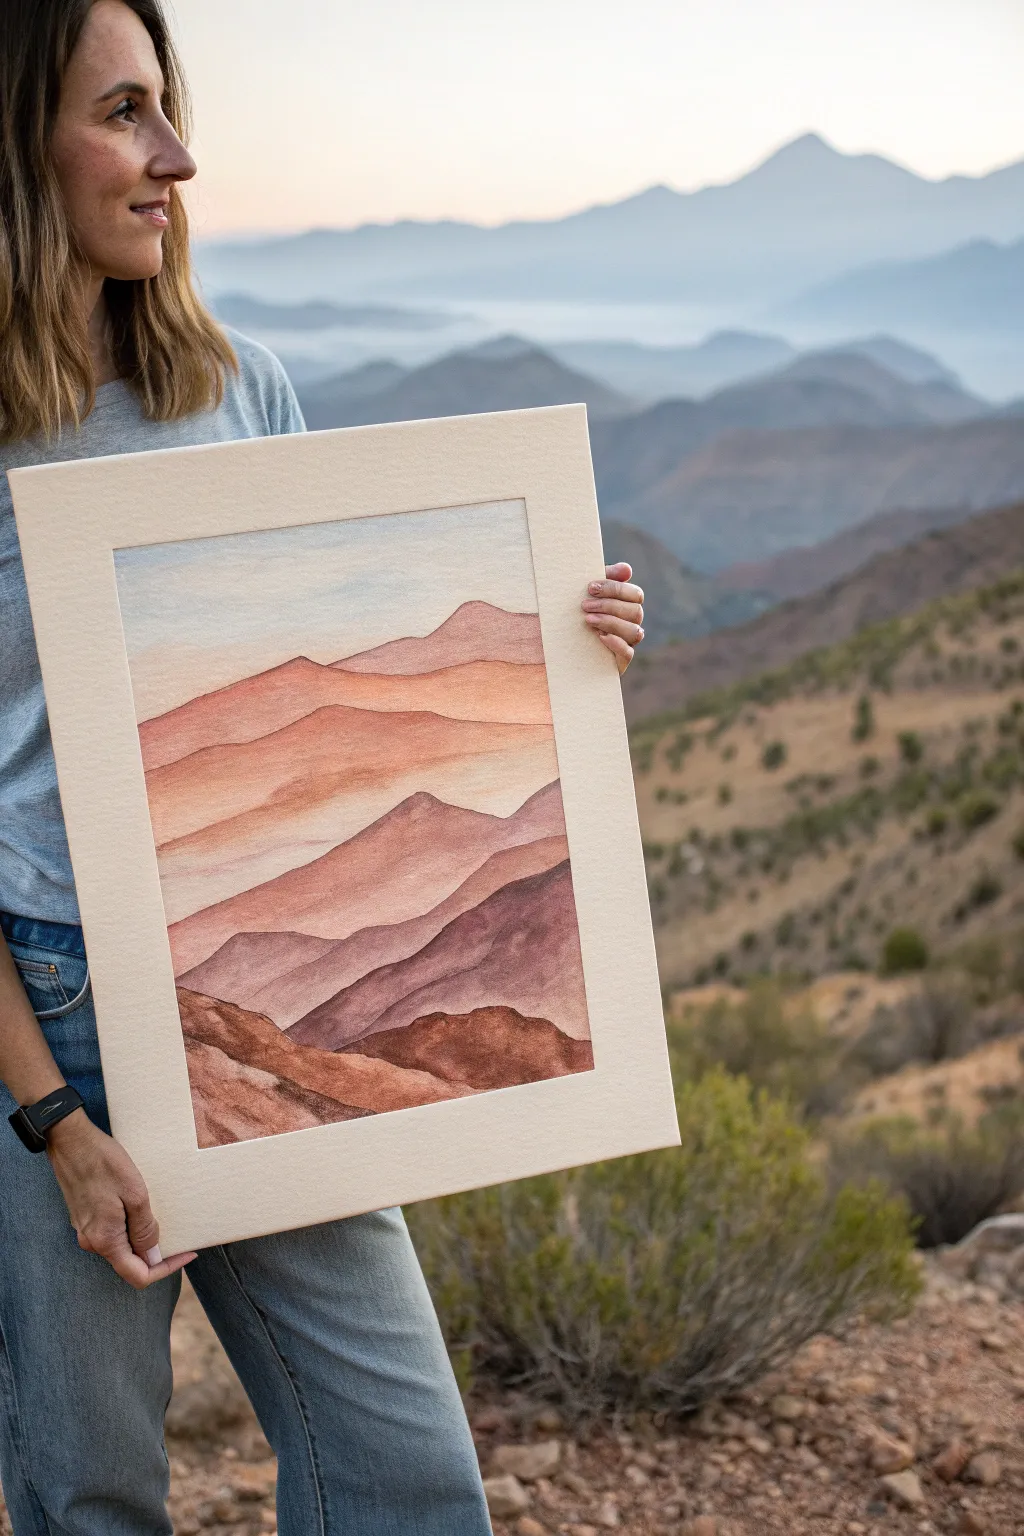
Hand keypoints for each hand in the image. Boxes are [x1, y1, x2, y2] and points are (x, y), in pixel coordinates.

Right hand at [46, 1110, 195, 1288]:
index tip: (186, 1253)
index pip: (138, 1275)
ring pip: (121, 1245)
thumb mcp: (134, 1194)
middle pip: (130, 1261)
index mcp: (105, 1241)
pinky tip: (140, 1207)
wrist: (71, 1141)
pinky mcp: (85, 1217)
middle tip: (180, 1234)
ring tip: (160, 1216)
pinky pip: (112, 1231)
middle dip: (155, 1252)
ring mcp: (86, 1229)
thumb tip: (153, 1256)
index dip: (165, 1268)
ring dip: (142, 1237)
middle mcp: (92, 1241)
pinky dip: (130, 1226)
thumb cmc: (104, 1163)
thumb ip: (144, 1229)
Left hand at [581, 562, 644, 673]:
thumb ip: (606, 577)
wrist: (557, 642)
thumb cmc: (576, 611)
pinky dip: (616, 643)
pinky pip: (628, 653)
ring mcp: (628, 643)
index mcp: (628, 605)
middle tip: (585, 605)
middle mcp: (632, 624)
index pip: (635, 594)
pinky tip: (599, 636)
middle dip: (609, 606)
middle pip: (636, 612)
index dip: (616, 589)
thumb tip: (627, 569)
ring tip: (588, 620)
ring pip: (634, 632)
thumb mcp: (588, 592)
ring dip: (611, 623)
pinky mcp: (620, 661)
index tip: (591, 587)